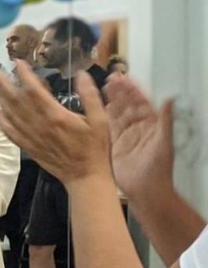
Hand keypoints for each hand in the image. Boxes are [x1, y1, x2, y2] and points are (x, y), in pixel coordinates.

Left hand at [0, 61, 110, 184]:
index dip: (24, 75)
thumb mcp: (101, 120)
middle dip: (1, 83)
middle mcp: (39, 125)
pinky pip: (10, 133)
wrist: (86, 177)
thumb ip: (90, 96)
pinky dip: (1, 121)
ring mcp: (32, 137)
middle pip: (15, 100)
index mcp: (56, 116)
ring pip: (10, 115)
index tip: (17, 62)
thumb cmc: (96, 148)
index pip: (34, 90)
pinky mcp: (29, 147)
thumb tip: (82, 74)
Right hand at [105, 74, 174, 197]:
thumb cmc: (158, 169)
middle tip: (112, 78)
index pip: (142, 102)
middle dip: (120, 91)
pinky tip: (97, 106)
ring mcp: (125, 136)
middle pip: (128, 105)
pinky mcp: (113, 145)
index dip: (134, 90)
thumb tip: (170, 98)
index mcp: (152, 125)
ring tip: (104, 86)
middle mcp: (138, 128)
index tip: (126, 78)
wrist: (145, 190)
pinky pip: (107, 127)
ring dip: (111, 100)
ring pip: (117, 113)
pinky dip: (102, 116)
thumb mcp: (164, 142)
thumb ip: (166, 120)